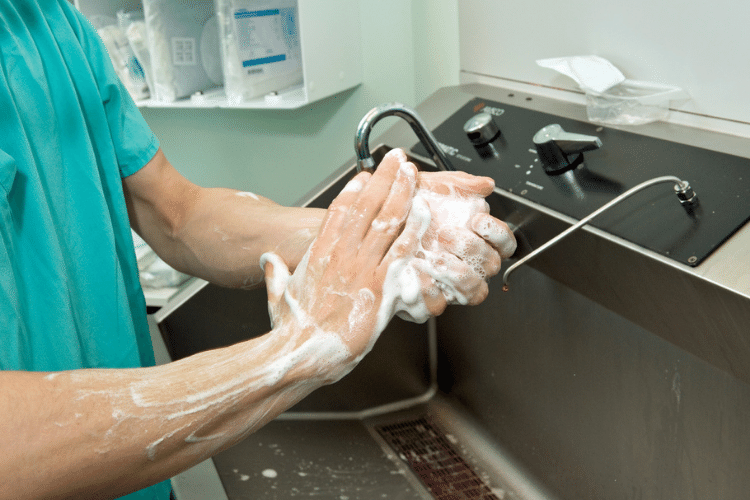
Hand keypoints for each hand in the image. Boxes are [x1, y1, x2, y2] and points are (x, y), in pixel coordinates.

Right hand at [260, 150, 419, 382]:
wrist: (301, 355)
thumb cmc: (291, 331)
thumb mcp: (277, 296)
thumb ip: (275, 274)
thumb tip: (269, 260)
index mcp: (319, 254)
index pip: (339, 211)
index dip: (355, 189)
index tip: (367, 174)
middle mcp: (342, 255)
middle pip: (367, 206)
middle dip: (385, 178)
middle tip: (397, 158)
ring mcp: (363, 269)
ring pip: (387, 221)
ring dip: (402, 194)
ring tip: (411, 173)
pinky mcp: (380, 288)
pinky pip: (402, 252)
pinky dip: (413, 230)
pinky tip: (423, 212)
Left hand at [408, 166, 516, 307]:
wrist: (374, 227)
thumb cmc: (407, 207)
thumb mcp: (431, 187)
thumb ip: (460, 184)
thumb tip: (487, 184)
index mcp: (478, 238)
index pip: (505, 241)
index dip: (496, 233)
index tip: (476, 220)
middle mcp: (471, 263)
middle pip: (492, 263)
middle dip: (471, 248)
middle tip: (445, 234)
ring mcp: (456, 283)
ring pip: (476, 288)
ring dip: (458, 272)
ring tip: (435, 256)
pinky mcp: (436, 299)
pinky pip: (446, 303)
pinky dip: (435, 289)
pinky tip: (422, 273)